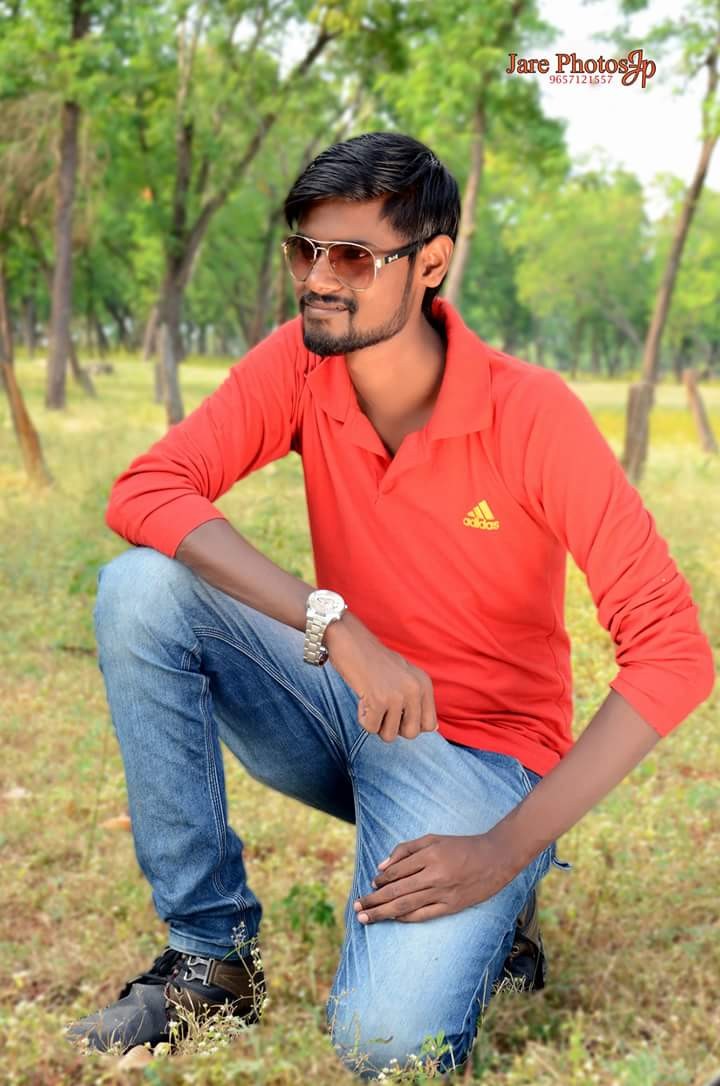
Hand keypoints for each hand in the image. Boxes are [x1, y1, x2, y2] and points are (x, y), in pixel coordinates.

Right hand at [325, 612, 438, 742]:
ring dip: (376, 722)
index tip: (396, 710)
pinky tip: (362, 698)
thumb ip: (419, 700)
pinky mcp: (378, 700)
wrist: (349, 639)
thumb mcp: (405, 676)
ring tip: (371, 700)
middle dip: (393, 727)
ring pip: (390, 735)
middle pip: (411, 734)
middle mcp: (415, 689)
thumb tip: (434, 728)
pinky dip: (363, 718)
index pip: (429, 725)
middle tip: (382, 707)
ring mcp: (398, 695)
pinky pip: (371, 728)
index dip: (410, 724)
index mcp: (424, 684)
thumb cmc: (373, 659)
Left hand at [352, 833, 516, 923]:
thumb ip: (406, 849)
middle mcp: (433, 875)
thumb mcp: (433, 839)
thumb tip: (382, 866)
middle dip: (373, 901)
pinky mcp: (451, 906)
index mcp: (428, 855)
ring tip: (366, 918)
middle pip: (395, 891)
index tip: (370, 886)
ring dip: (383, 912)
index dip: (379, 881)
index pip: (395, 872)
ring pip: (405, 906)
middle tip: (356, 908)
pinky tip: (393, 919)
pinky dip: (405, 917)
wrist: (495, 858)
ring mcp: (442, 893)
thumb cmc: (461, 846)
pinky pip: (423, 914)